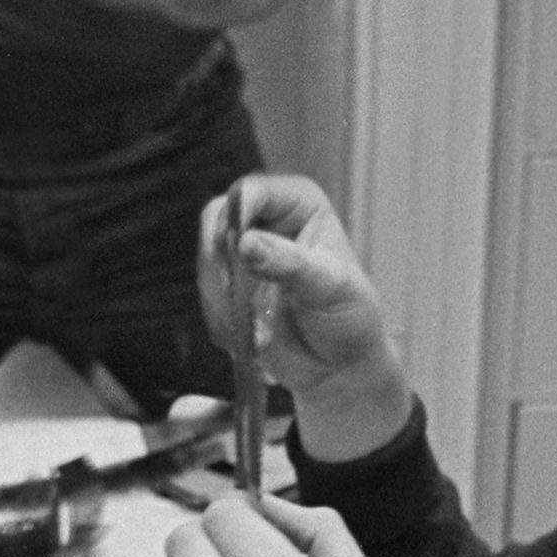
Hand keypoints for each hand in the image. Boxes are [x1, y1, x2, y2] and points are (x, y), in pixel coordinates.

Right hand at [195, 175, 409, 458]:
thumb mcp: (328, 287)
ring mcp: (246, 252)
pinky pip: (207, 292)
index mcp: (299, 203)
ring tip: (254, 326)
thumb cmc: (349, 318)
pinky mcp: (231, 285)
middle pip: (216, 219)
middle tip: (237, 296)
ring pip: (207, 259)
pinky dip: (220, 316)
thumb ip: (289, 263)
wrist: (338, 365)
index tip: (237, 253)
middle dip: (221, 262)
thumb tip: (247, 243)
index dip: (235, 218)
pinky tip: (248, 335)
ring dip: (221, 297)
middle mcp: (268, 219)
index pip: (250, 191)